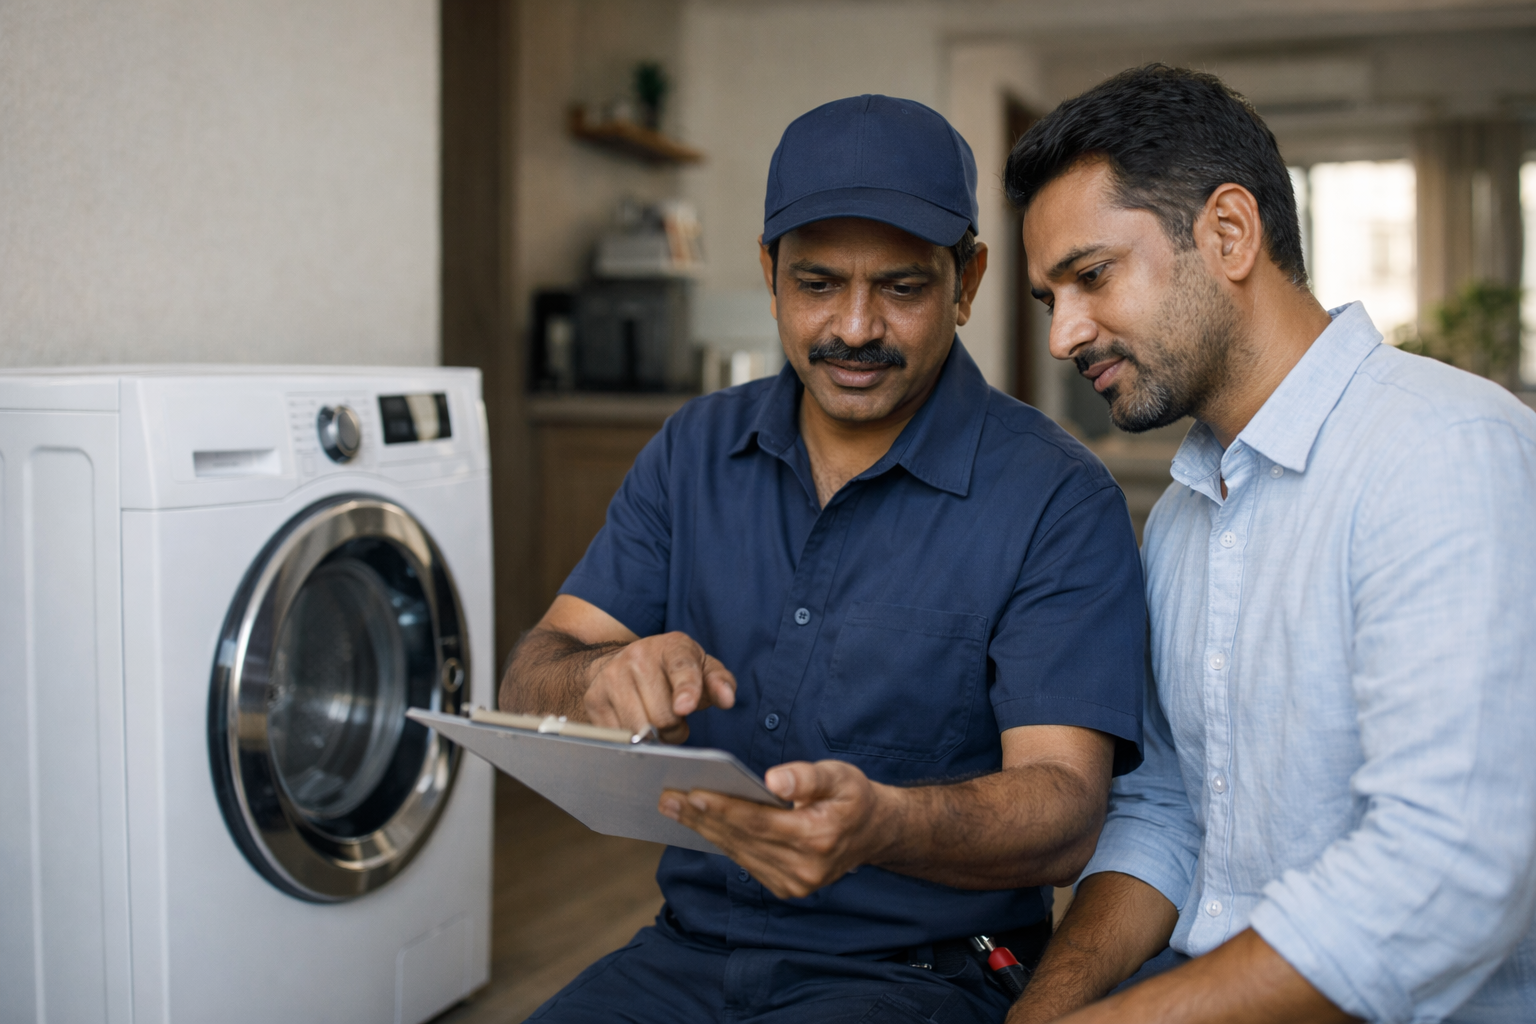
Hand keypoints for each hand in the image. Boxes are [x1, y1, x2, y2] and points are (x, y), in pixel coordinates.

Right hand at [583, 631, 735, 742]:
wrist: (624, 662)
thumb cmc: (673, 670)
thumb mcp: (702, 668)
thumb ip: (719, 682)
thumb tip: (727, 698)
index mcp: (673, 647)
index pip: (681, 669)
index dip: (686, 690)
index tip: (685, 707)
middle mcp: (638, 657)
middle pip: (663, 715)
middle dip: (674, 728)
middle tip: (674, 720)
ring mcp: (612, 677)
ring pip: (639, 729)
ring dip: (653, 738)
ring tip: (655, 723)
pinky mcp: (594, 699)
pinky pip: (617, 737)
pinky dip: (630, 740)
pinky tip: (634, 724)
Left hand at [659, 760, 897, 898]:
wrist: (874, 833)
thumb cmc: (853, 798)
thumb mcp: (840, 776)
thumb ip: (808, 777)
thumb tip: (774, 780)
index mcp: (818, 838)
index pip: (759, 823)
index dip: (724, 808)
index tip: (693, 793)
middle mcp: (805, 869)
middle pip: (742, 839)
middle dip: (702, 817)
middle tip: (668, 797)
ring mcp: (794, 884)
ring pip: (739, 852)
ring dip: (704, 830)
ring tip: (674, 807)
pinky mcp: (786, 888)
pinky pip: (745, 861)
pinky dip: (720, 841)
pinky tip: (699, 823)